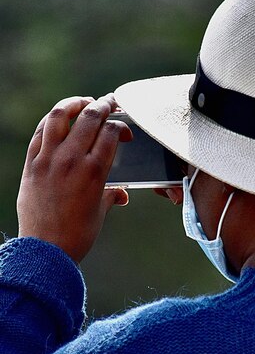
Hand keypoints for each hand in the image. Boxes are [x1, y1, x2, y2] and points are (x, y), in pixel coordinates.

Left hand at [17, 94, 132, 262]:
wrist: (45, 250)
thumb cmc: (77, 234)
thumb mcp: (101, 211)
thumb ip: (112, 195)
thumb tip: (122, 193)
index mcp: (95, 172)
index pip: (111, 131)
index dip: (121, 126)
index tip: (124, 131)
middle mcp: (72, 160)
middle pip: (90, 117)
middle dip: (104, 105)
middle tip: (110, 104)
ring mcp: (49, 159)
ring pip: (61, 115)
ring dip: (75, 103)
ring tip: (84, 103)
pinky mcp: (32, 163)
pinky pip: (41, 131)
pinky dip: (53, 120)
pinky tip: (61, 118)